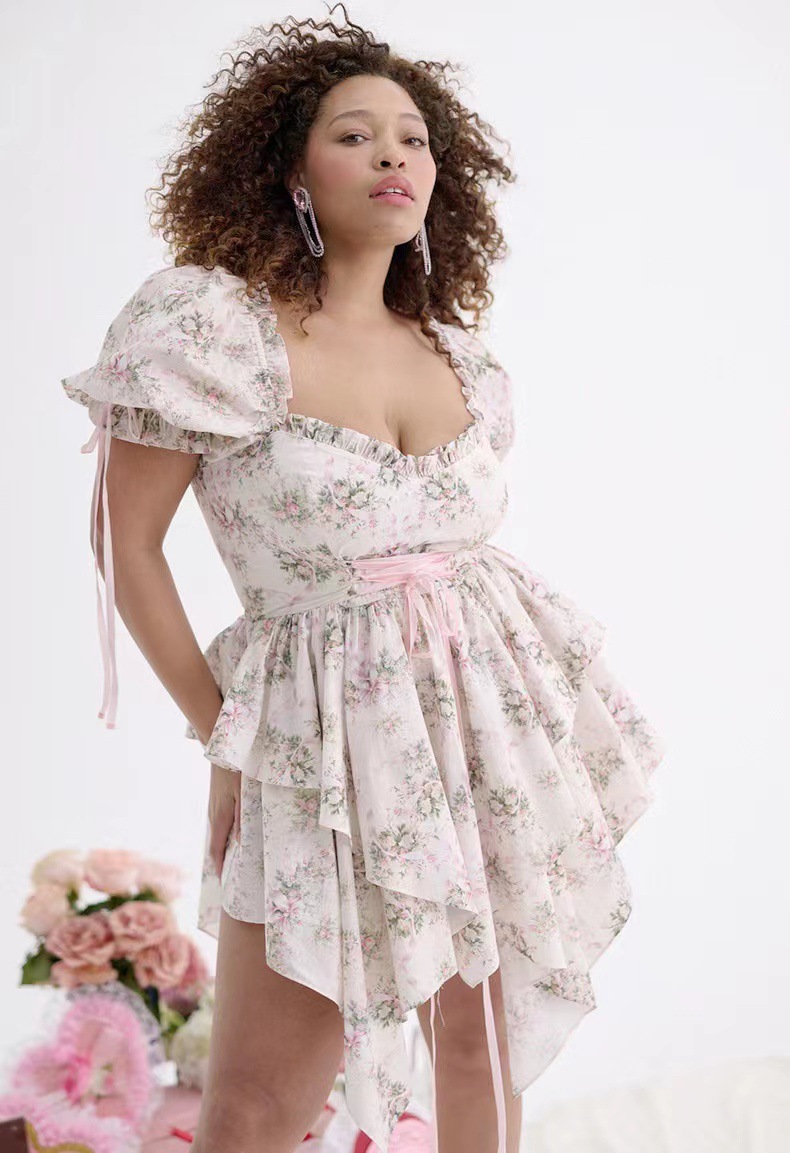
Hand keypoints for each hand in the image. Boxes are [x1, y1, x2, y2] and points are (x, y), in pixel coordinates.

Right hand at [208, 762, 240, 879]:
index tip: (225, 883)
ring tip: (236, 862)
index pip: (216, 851)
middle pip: (216, 847)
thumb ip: (242, 817)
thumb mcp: (243, 794)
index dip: (220, 867)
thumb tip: (239, 842)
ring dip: (223, 851)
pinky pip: (218, 827)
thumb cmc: (235, 772)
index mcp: (220, 818)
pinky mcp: (215, 804)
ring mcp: (213, 810)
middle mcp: (213, 817)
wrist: (221, 753)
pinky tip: (234, 839)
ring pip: (217, 836)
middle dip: (222, 863)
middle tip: (233, 877)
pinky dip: (224, 838)